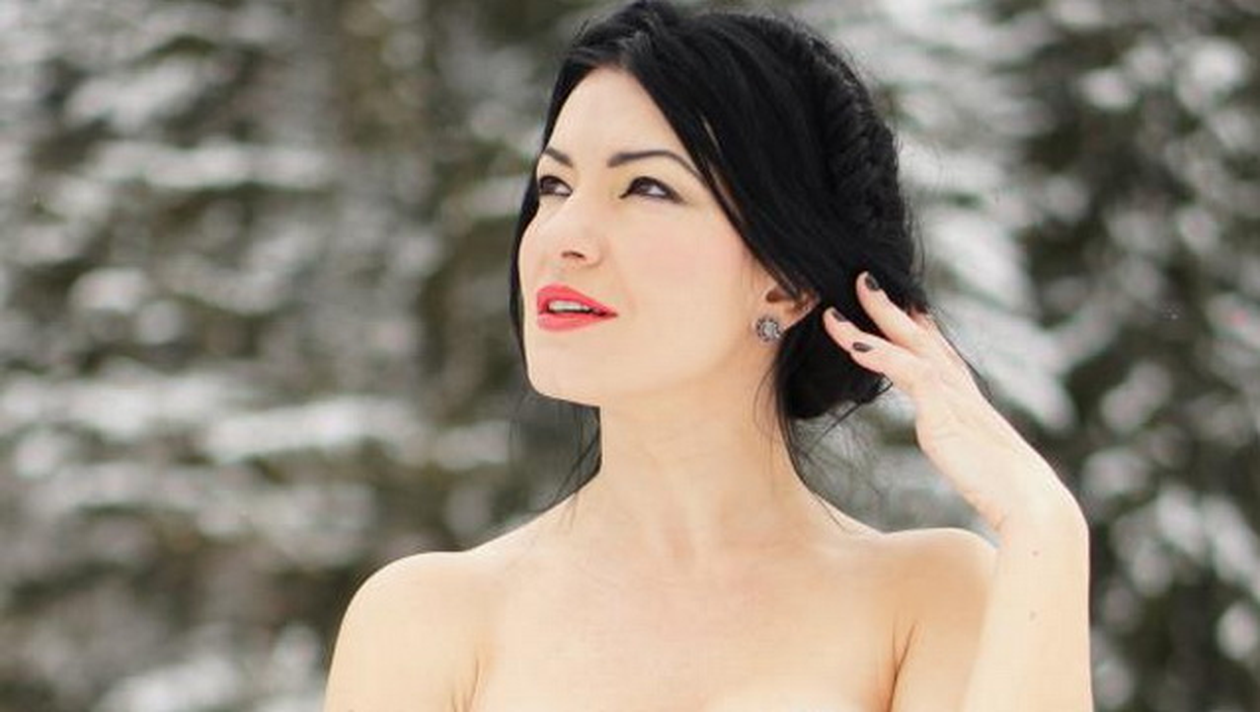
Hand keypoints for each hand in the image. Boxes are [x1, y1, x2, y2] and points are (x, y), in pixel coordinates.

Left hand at [823, 272, 1080, 535]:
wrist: (1030, 503)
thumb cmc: (1004, 491)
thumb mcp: (971, 456)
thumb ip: (957, 437)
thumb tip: (952, 439)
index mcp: (966, 399)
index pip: (938, 350)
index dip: (915, 324)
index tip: (897, 304)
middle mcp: (960, 389)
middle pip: (921, 334)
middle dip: (890, 307)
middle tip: (864, 281)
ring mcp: (954, 396)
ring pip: (909, 344)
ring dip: (873, 322)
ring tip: (836, 308)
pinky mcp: (945, 411)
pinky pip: (908, 371)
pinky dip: (880, 355)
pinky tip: (853, 345)